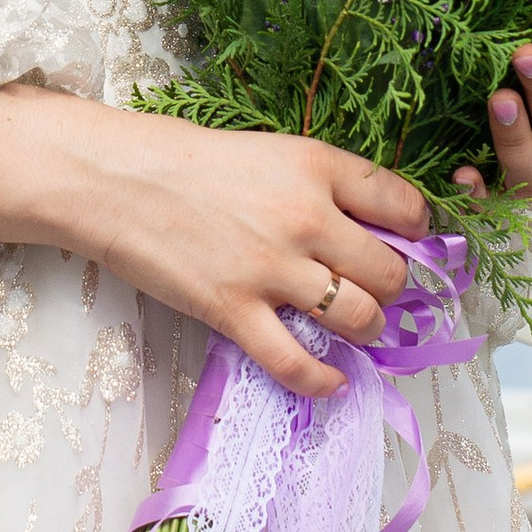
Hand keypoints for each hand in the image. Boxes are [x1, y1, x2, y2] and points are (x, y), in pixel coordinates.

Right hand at [0, 85, 429, 401]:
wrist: (115, 179)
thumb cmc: (187, 161)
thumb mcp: (268, 151)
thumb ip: (318, 185)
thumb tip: (365, 228)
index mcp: (316, 166)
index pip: (404, 204)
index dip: (416, 231)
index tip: (407, 241)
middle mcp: (306, 217)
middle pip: (390, 271)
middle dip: (392, 289)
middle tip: (374, 291)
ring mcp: (271, 268)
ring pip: (359, 318)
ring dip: (366, 331)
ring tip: (354, 329)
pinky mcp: (234, 311)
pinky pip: (297, 364)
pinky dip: (322, 381)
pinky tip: (330, 380)